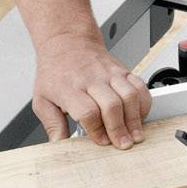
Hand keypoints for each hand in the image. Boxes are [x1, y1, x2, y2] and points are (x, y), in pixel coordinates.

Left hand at [31, 33, 151, 148]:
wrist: (67, 44)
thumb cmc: (55, 72)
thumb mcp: (42, 99)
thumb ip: (51, 124)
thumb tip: (58, 144)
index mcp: (69, 88)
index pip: (87, 111)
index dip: (97, 129)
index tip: (101, 141)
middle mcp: (91, 80)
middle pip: (111, 105)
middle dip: (119, 128)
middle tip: (123, 144)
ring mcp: (109, 74)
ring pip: (129, 95)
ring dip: (134, 118)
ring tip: (135, 135)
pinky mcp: (122, 71)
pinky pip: (139, 86)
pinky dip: (144, 103)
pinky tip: (140, 116)